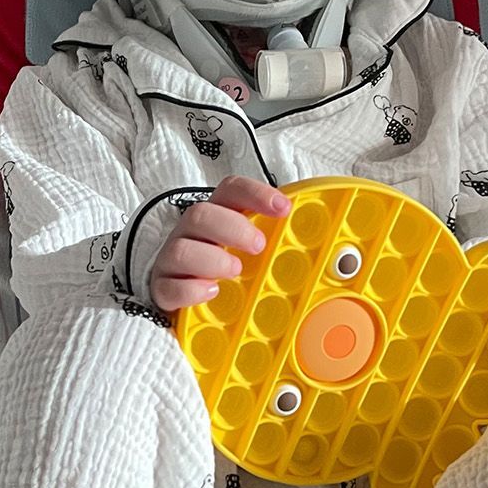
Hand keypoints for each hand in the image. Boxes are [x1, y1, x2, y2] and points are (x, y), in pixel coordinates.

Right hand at [151, 177, 290, 312]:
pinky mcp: (162, 289)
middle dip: (232, 227)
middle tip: (258, 245)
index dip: (255, 194)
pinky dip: (191, 289)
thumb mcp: (250, 252)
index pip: (230, 190)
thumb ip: (275, 242)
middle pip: (200, 214)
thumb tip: (325, 248)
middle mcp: (192, 234)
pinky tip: (211, 292)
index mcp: (217, 217)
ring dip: (212, 259)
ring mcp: (173, 261)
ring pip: (181, 249)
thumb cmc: (222, 270)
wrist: (180, 298)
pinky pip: (167, 286)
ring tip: (235, 271)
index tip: (283, 208)